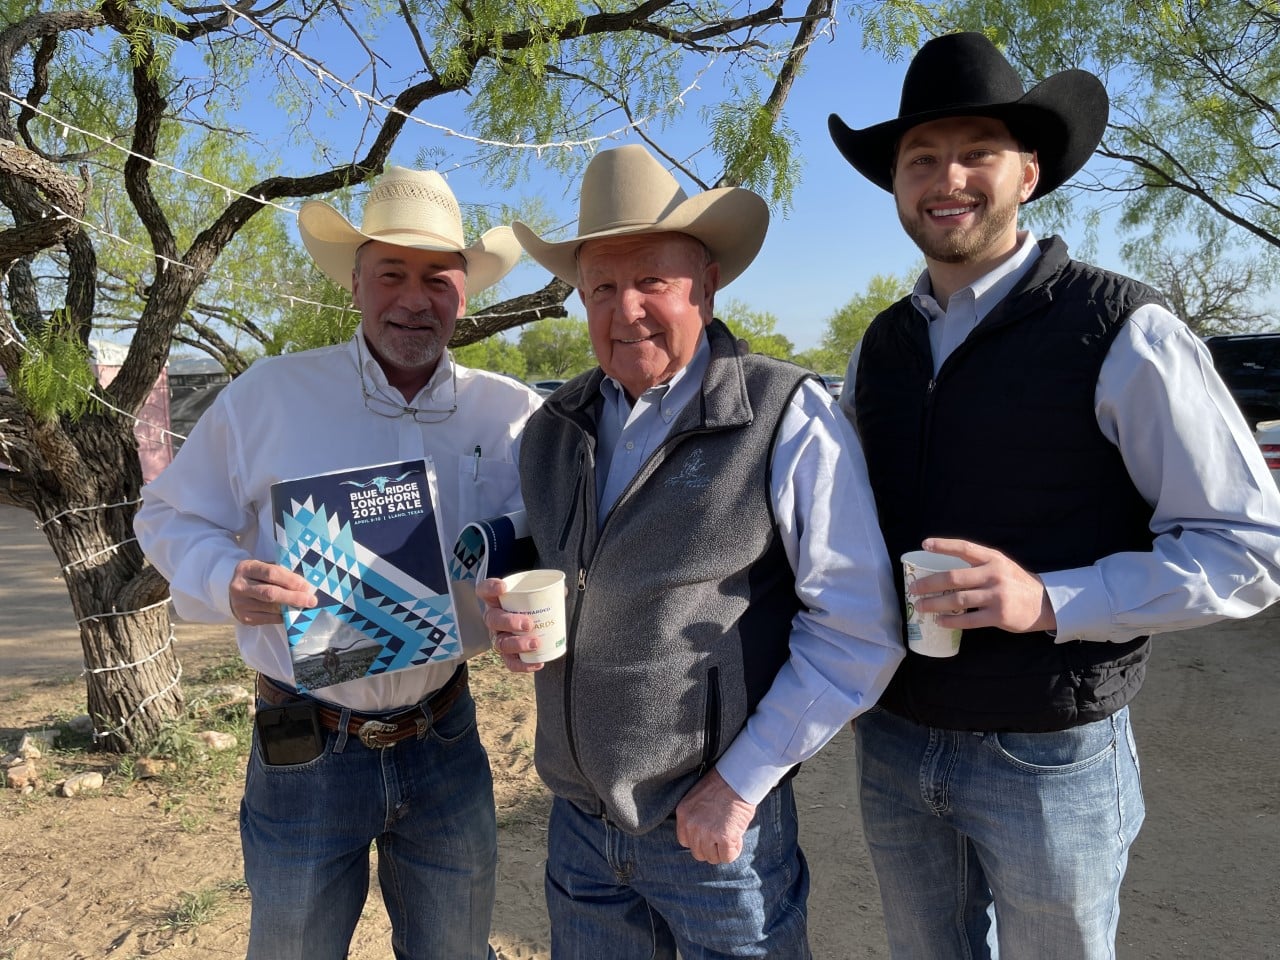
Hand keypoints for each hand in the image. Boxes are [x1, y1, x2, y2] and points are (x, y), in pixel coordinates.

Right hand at [228, 559, 315, 625]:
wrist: (236, 592)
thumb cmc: (258, 577)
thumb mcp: (264, 567)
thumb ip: (281, 573)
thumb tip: (305, 584)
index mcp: (246, 568)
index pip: (271, 573)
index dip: (290, 580)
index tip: (306, 585)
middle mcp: (239, 586)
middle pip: (271, 593)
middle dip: (294, 597)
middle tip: (311, 600)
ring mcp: (240, 604)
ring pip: (271, 608)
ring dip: (291, 608)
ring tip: (305, 606)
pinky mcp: (244, 618)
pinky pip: (269, 619)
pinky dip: (283, 616)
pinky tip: (292, 613)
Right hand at [476, 578, 544, 673]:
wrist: (525, 619)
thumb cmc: (527, 603)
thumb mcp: (531, 594)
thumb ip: (545, 590)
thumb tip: (564, 591)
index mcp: (495, 600)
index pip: (484, 590)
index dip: (490, 588)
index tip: (503, 587)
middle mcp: (493, 618)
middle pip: (493, 619)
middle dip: (509, 622)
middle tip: (528, 624)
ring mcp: (498, 637)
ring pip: (500, 643)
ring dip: (517, 644)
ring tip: (535, 643)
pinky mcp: (507, 654)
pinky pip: (511, 662)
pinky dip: (524, 665)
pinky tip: (539, 663)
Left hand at [674, 768, 756, 863]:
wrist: (737, 779)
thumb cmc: (722, 785)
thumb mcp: (698, 799)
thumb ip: (696, 818)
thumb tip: (702, 838)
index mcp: (683, 814)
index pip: (685, 841)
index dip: (699, 840)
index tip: (710, 835)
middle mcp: (692, 825)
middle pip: (698, 853)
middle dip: (711, 847)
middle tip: (722, 837)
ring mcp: (707, 833)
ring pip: (712, 857)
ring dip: (722, 850)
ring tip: (731, 835)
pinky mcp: (724, 837)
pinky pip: (727, 856)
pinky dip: (734, 850)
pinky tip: (738, 838)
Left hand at [911, 537, 1056, 633]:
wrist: (1044, 603)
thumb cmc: (1015, 582)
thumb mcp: (1001, 565)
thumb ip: (978, 565)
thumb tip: (943, 573)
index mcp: (992, 558)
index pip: (964, 547)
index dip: (943, 545)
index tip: (924, 545)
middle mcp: (993, 574)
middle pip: (953, 577)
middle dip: (929, 583)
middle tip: (912, 588)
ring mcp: (996, 595)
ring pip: (957, 599)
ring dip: (935, 604)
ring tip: (920, 606)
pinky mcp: (999, 615)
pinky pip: (968, 619)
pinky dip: (951, 620)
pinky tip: (939, 621)